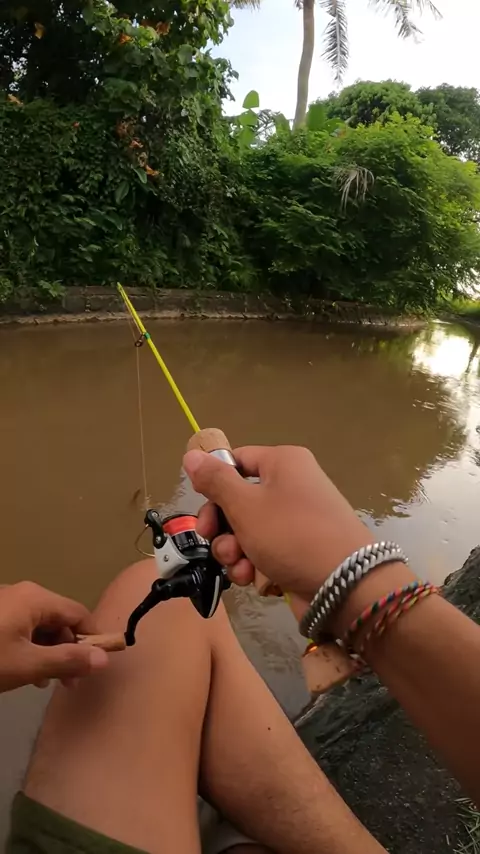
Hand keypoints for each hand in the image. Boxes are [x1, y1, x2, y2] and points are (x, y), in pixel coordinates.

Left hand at [0, 582, 108, 692]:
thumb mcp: (28, 665)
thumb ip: (67, 661)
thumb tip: (105, 659)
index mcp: (35, 597)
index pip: (79, 614)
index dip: (91, 639)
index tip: (95, 667)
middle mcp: (23, 593)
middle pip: (59, 621)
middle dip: (68, 651)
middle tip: (69, 683)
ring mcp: (6, 603)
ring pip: (40, 626)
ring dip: (49, 653)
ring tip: (46, 682)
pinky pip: (23, 628)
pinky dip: (30, 647)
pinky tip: (27, 671)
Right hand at [183, 445, 374, 613]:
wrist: (345, 585)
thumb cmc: (291, 535)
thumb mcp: (245, 505)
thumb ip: (215, 481)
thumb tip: (192, 454)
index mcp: (283, 463)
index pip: (237, 460)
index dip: (214, 482)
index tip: (200, 504)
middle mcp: (292, 486)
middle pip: (239, 499)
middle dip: (222, 526)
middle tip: (212, 540)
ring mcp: (297, 520)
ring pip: (249, 530)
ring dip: (235, 551)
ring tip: (240, 566)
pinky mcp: (300, 550)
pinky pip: (266, 551)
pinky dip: (255, 564)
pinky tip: (254, 579)